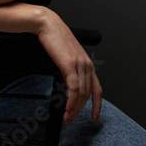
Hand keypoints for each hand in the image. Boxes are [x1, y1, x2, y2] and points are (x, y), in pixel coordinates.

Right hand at [36, 9, 102, 125]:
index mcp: (88, 64)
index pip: (97, 90)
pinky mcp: (70, 65)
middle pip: (88, 95)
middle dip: (80, 111)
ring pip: (81, 94)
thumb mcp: (66, 57)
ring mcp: (79, 65)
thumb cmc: (55, 38)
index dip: (97, 106)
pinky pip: (73, 89)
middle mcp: (87, 65)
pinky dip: (70, 101)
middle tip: (71, 120)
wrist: (48, 25)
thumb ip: (71, 70)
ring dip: (74, 109)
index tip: (95, 118)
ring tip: (67, 118)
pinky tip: (66, 108)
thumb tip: (69, 85)